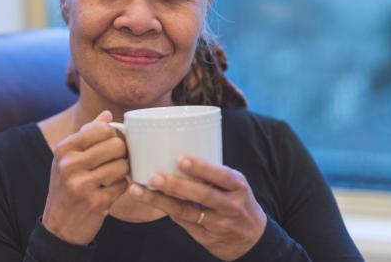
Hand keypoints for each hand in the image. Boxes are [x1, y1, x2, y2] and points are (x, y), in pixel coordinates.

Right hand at [42, 110, 129, 244]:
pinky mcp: (96, 202)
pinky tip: (111, 189)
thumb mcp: (67, 158)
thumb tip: (107, 115)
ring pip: (122, 165)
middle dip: (123, 152)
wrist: (59, 225)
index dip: (114, 134)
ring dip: (123, 170)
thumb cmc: (66, 185)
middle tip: (119, 159)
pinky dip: (121, 186)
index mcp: (64, 149)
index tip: (114, 142)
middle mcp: (70, 165)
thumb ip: (86, 134)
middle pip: (116, 146)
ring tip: (114, 174)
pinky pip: (123, 185)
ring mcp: (83, 185)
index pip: (101, 129)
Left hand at [128, 156, 266, 260]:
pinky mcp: (206, 237)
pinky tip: (148, 200)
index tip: (180, 159)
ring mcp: (218, 223)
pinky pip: (182, 222)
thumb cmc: (236, 201)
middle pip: (202, 195)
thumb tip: (174, 152)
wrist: (252, 239)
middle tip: (153, 176)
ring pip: (186, 211)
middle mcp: (230, 205)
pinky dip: (165, 210)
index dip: (202, 168)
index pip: (222, 175)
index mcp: (238, 186)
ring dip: (159, 201)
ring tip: (138, 190)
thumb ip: (212, 174)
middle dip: (176, 185)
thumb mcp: (234, 185)